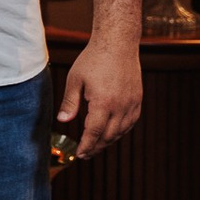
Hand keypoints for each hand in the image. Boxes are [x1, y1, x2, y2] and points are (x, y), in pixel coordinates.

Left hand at [58, 35, 142, 158]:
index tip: (80, 154)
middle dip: (96, 147)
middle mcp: (120, 106)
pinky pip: (130, 122)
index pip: (94, 132)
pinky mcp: (138, 100)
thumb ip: (70, 102)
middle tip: (86, 154)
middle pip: (108, 136)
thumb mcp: (75, 80)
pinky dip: (121, 131)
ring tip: (96, 146)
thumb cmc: (93, 60)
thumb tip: (62, 121)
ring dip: (108, 140)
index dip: (86, 145)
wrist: (117, 44)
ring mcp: (132, 104)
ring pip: (121, 131)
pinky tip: (112, 132)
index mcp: (103, 103)